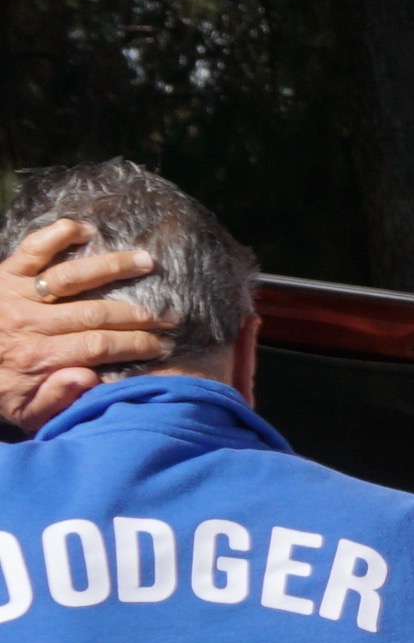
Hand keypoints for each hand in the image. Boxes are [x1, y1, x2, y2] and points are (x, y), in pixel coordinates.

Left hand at [0, 219, 172, 429]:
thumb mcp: (23, 413)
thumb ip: (56, 400)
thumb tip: (90, 377)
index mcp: (37, 358)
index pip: (97, 347)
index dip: (134, 345)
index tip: (161, 346)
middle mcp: (28, 323)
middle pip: (94, 313)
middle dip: (136, 314)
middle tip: (168, 315)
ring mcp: (16, 294)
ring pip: (71, 276)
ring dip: (112, 267)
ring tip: (147, 262)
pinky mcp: (3, 273)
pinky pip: (31, 249)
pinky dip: (56, 235)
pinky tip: (83, 229)